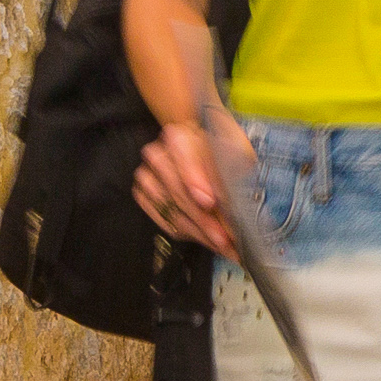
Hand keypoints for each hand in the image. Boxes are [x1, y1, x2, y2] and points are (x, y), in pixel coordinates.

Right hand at [137, 124, 234, 253]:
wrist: (205, 147)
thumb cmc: (223, 148)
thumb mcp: (237, 151)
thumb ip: (231, 169)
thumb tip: (227, 200)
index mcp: (179, 136)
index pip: (180, 155)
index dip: (193, 178)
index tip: (209, 201)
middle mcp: (157, 154)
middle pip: (176, 190)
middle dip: (203, 218)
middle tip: (224, 237)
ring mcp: (147, 176)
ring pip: (169, 210)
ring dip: (197, 231)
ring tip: (221, 244)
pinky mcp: (144, 195)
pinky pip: (162, 220)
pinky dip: (186, 232)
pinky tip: (206, 239)